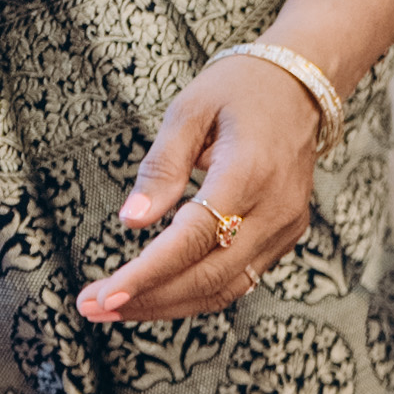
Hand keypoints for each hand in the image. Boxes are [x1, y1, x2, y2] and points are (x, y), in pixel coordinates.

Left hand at [79, 52, 324, 325]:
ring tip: (116, 307)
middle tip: (92, 306)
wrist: (301, 86)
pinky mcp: (285, 236)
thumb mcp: (188, 112)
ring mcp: (286, 228)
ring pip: (224, 288)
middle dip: (148, 299)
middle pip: (208, 276)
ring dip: (167, 305)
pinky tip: (156, 291)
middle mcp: (275, 210)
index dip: (147, 273)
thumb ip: (161, 168)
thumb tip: (131, 222)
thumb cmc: (239, 90)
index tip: (106, 294)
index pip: (193, 239)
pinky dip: (195, 291)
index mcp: (249, 173)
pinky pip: (239, 278)